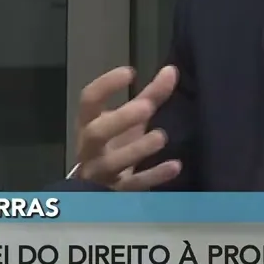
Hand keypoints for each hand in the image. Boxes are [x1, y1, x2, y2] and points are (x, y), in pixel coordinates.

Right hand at [75, 65, 181, 189]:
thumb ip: (150, 95)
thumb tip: (172, 70)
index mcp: (90, 123)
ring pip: (112, 162)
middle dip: (120, 119)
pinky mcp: (117, 193)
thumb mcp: (130, 119)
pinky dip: (153, 176)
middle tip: (146, 107)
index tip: (130, 72)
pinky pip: (133, 186)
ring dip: (137, 149)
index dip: (106, 85)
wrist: (98, 189)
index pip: (89, 101)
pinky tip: (174, 165)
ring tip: (161, 136)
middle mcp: (90, 148)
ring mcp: (101, 172)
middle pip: (96, 133)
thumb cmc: (115, 144)